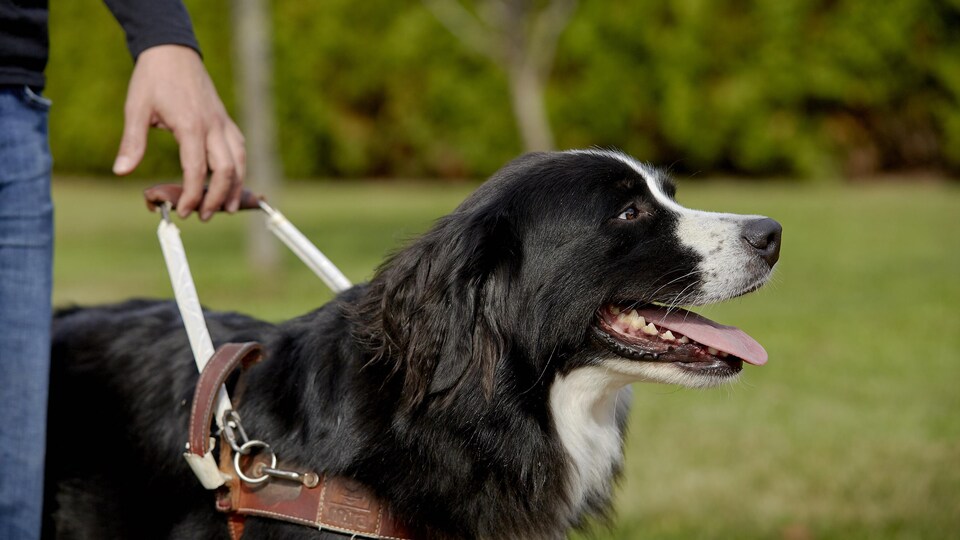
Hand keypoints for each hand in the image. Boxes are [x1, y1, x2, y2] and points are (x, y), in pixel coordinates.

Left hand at [112, 44, 244, 220]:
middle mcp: (213, 126)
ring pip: (239, 161)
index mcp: (191, 125)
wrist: (173, 51)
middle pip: (226, 171)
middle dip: (217, 198)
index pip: (197, 170)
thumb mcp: (136, 108)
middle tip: (204, 216)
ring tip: (228, 207)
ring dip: (235, 187)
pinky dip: (239, 168)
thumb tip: (122, 171)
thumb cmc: (153, 79)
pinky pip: (239, 149)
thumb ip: (133, 142)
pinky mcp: (226, 120)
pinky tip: (232, 180)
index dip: (192, 195)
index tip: (185, 211)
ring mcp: (223, 123)